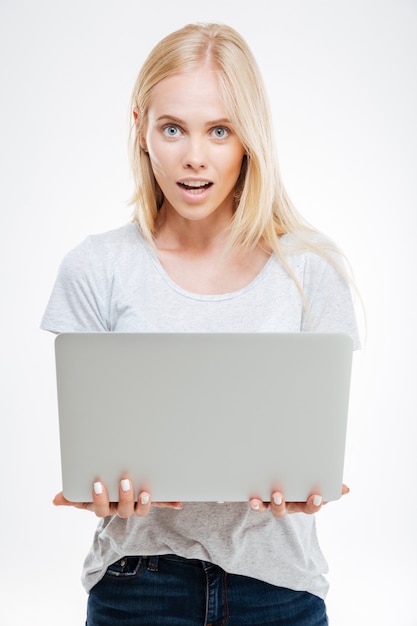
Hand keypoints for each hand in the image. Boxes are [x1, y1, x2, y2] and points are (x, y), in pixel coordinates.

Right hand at [53, 478, 182, 517]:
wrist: (120, 494)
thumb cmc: (101, 492)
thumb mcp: (85, 494)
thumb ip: (72, 497)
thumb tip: (55, 499)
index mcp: (105, 506)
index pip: (100, 508)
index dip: (99, 499)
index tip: (98, 484)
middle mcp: (121, 508)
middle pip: (122, 510)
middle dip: (123, 496)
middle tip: (124, 480)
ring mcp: (136, 505)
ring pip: (140, 509)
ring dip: (144, 502)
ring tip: (145, 491)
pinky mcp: (151, 501)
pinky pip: (161, 503)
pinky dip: (170, 502)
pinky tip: (178, 502)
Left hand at [249, 484, 349, 517]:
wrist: (262, 482)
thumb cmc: (291, 481)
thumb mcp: (307, 480)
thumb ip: (326, 484)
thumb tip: (347, 489)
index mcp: (305, 499)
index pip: (319, 501)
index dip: (323, 500)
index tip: (324, 495)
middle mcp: (293, 505)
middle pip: (304, 508)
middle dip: (311, 504)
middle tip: (315, 496)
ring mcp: (277, 505)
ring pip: (279, 510)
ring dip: (279, 503)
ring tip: (278, 494)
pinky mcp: (260, 502)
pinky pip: (259, 506)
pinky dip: (256, 504)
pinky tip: (253, 498)